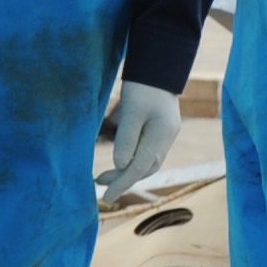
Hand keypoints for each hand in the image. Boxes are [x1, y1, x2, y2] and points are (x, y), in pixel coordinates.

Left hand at [99, 79, 180, 204]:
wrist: (157, 68)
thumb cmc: (142, 86)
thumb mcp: (131, 111)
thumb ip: (126, 139)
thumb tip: (121, 165)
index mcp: (162, 135)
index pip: (139, 168)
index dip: (122, 184)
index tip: (106, 198)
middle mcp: (167, 139)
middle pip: (145, 168)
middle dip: (123, 179)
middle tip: (99, 183)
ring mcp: (165, 135)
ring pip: (147, 162)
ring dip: (127, 171)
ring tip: (105, 177)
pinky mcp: (160, 130)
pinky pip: (147, 153)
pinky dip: (133, 161)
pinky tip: (120, 162)